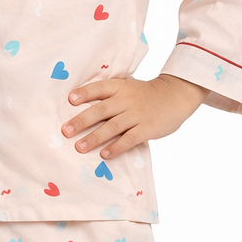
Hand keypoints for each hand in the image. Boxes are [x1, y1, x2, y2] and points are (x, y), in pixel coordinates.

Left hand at [61, 73, 207, 158]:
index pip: (99, 88)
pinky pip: (129, 139)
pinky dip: (116, 147)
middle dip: (82, 121)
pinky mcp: (147, 129)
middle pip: (101, 110)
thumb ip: (109, 96)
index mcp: (120, 87)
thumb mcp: (128, 87)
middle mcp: (126, 100)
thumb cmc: (145, 94)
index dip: (85, 93)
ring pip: (112, 126)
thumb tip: (81, 108)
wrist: (176, 95)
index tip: (70, 100)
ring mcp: (137, 115)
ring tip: (80, 147)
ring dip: (94, 137)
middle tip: (66, 131)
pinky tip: (104, 154)